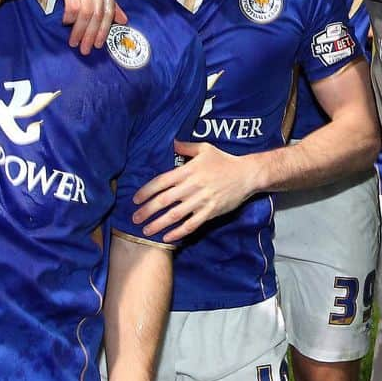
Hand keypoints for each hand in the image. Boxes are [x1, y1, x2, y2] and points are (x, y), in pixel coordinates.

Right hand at [47, 0, 126, 55]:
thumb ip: (108, 1)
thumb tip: (123, 21)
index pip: (109, 8)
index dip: (105, 29)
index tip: (98, 45)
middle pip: (98, 12)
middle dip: (91, 34)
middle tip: (85, 49)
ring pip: (86, 11)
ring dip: (79, 30)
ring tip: (74, 41)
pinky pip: (72, 4)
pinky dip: (70, 17)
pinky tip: (66, 22)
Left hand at [132, 141, 251, 241]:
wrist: (246, 175)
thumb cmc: (224, 160)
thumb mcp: (205, 148)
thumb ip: (186, 147)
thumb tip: (172, 143)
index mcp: (188, 171)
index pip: (161, 182)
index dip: (146, 191)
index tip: (136, 200)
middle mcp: (192, 186)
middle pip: (164, 200)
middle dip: (147, 210)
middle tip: (135, 218)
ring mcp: (201, 200)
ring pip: (175, 215)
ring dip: (159, 223)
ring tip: (146, 230)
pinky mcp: (210, 212)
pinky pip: (191, 224)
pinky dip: (178, 232)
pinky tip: (167, 237)